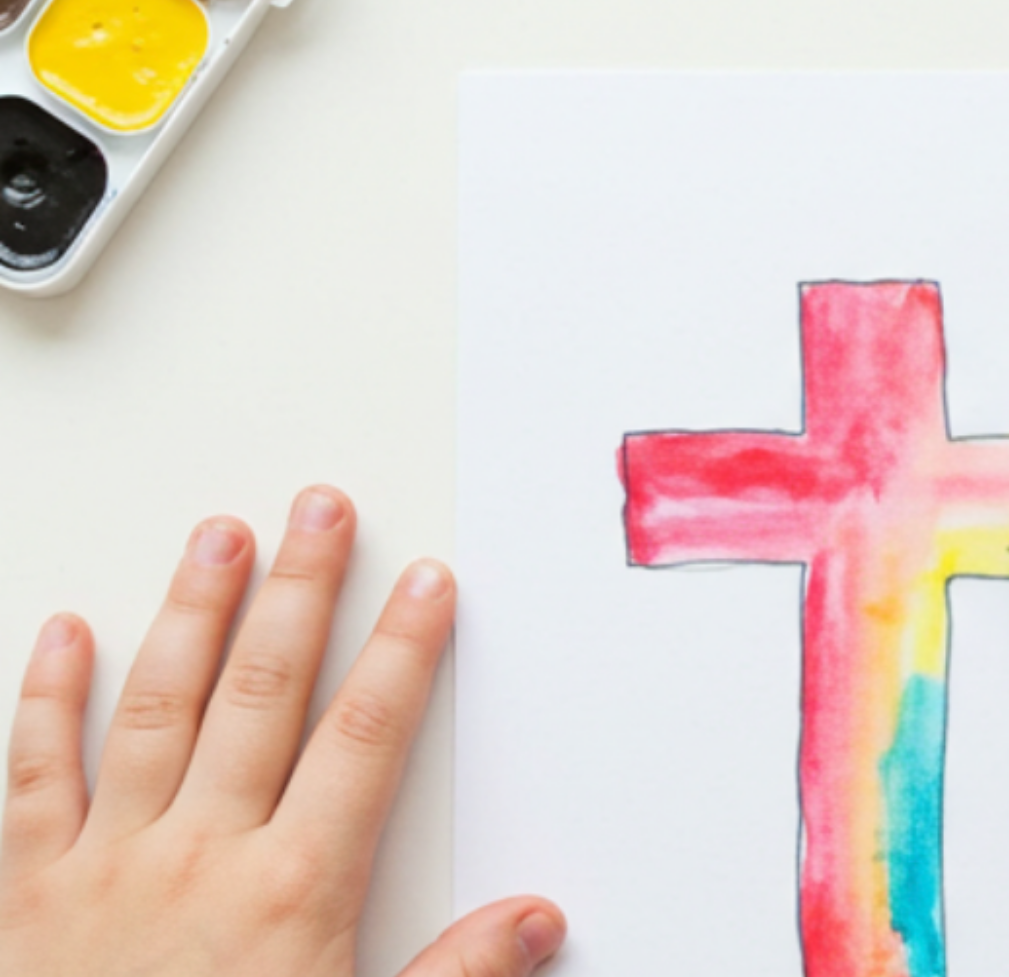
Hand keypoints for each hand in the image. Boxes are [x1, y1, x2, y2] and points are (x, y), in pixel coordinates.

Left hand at [0, 487, 564, 976]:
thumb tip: (535, 920)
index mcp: (291, 893)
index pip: (365, 740)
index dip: (403, 653)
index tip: (426, 586)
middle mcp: (200, 857)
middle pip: (264, 695)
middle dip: (301, 594)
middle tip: (321, 512)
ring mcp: (106, 863)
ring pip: (156, 710)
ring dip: (192, 614)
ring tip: (219, 536)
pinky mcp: (25, 888)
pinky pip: (34, 775)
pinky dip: (45, 699)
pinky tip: (61, 632)